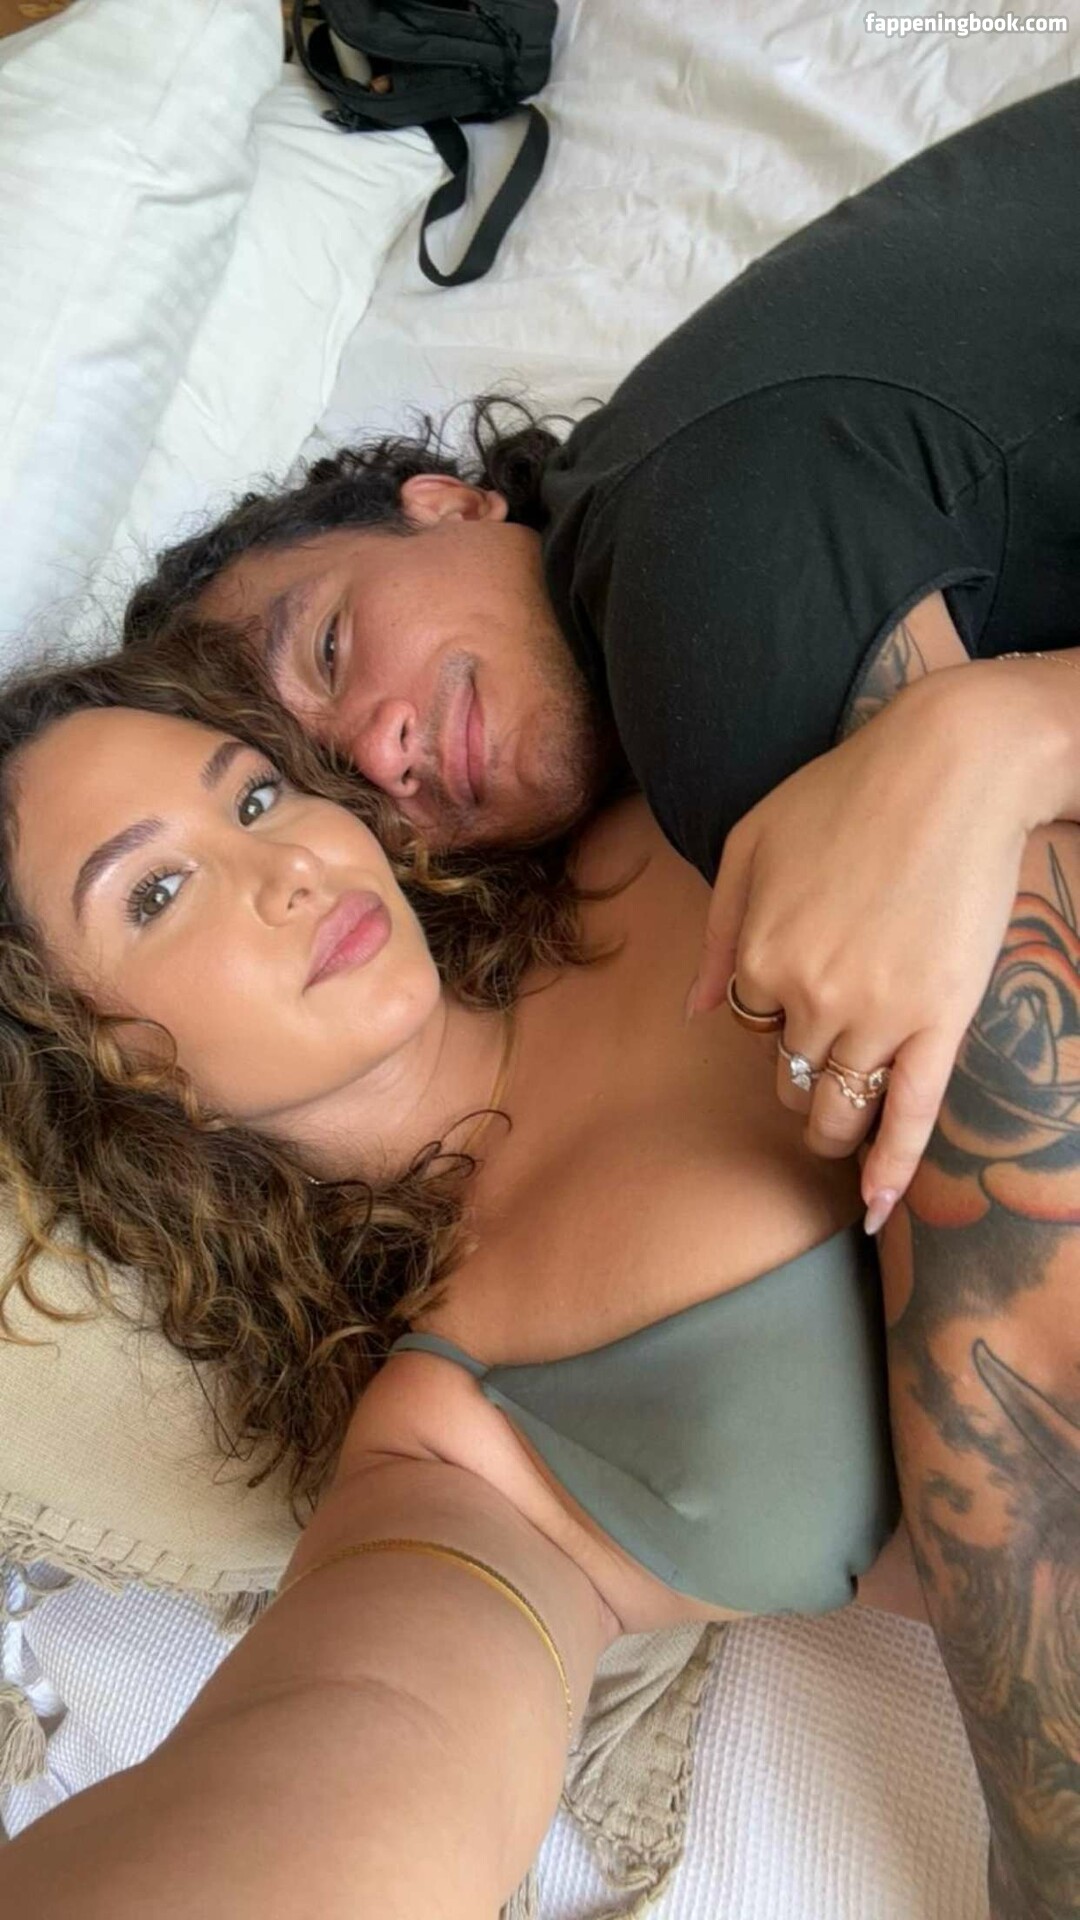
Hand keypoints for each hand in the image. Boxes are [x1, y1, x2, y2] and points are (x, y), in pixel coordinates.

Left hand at [689, 665, 1053, 1230]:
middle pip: (791, 1075)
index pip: (747, 1021)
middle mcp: (809, 997)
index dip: (773, 1014)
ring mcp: (876, 1017)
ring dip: (833, 1130)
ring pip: (840, 1106)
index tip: (799, 999)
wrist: (952, 767)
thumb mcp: (749, 843)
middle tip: (821, 1076)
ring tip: (836, 1141)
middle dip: (799, 1081)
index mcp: (756, 954)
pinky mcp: (939, 1024)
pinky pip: (908, 1115)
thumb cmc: (845, 791)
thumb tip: (693, 1010)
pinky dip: (890, 1168)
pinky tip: (878, 1209)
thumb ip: (716, 931)